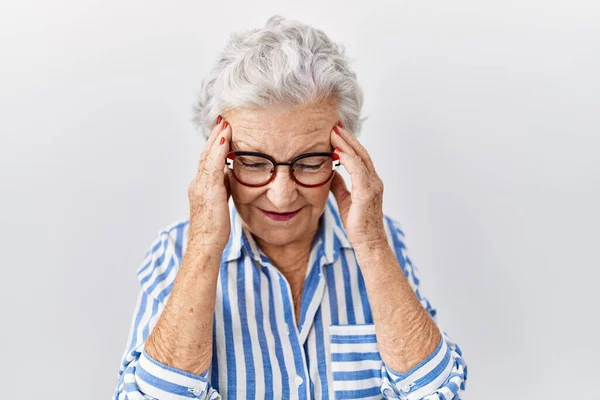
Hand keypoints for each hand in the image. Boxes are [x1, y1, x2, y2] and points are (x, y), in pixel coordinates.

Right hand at [187, 116, 231, 250]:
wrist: (205, 244)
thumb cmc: (213, 229)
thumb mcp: (219, 203)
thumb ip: (222, 188)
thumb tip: (230, 175)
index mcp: (200, 186)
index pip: (207, 160)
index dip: (214, 144)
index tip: (222, 130)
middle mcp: (198, 183)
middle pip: (206, 153)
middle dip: (214, 136)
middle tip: (223, 119)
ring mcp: (201, 186)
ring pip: (208, 156)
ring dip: (217, 138)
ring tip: (225, 123)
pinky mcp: (208, 190)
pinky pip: (213, 165)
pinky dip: (219, 150)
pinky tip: (225, 139)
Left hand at [330, 123, 386, 249]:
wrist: (368, 243)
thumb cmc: (359, 225)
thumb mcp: (346, 200)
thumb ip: (340, 185)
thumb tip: (331, 173)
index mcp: (369, 182)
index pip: (359, 157)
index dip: (348, 144)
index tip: (336, 133)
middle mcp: (374, 181)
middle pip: (361, 153)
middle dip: (348, 139)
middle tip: (335, 125)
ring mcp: (373, 186)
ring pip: (360, 158)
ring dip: (346, 144)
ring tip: (334, 133)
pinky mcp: (367, 193)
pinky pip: (358, 171)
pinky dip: (348, 159)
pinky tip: (338, 152)